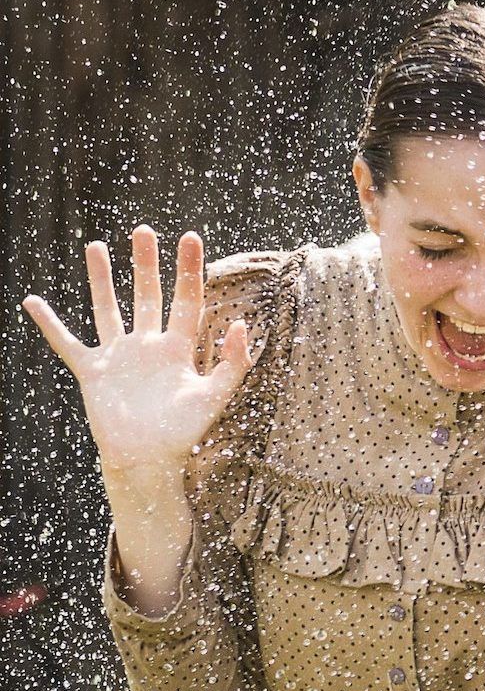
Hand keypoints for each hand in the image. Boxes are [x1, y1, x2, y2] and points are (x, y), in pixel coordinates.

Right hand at [22, 227, 251, 483]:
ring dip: (102, 279)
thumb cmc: (184, 433)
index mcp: (179, 349)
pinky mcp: (93, 371)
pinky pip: (67, 342)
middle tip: (144, 230)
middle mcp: (148, 346)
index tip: (190, 237)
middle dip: (146, 263)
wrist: (147, 459)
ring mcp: (119, 356)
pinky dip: (50, 324)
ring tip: (96, 246)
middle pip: (147, 295)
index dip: (189, 269)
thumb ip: (233, 362)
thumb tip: (243, 323)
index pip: (186, 299)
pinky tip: (34, 302)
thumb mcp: (214, 397)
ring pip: (109, 308)